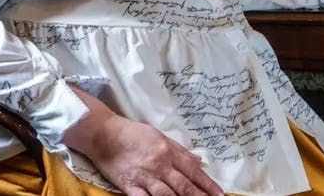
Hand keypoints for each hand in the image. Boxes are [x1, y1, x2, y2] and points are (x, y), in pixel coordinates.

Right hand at [64, 86, 223, 195]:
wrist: (104, 134)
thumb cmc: (133, 133)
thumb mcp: (160, 136)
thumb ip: (180, 150)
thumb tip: (199, 161)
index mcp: (168, 151)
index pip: (193, 171)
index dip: (207, 184)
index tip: (219, 194)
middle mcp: (159, 165)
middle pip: (184, 185)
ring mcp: (144, 177)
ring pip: (167, 195)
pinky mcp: (129, 186)